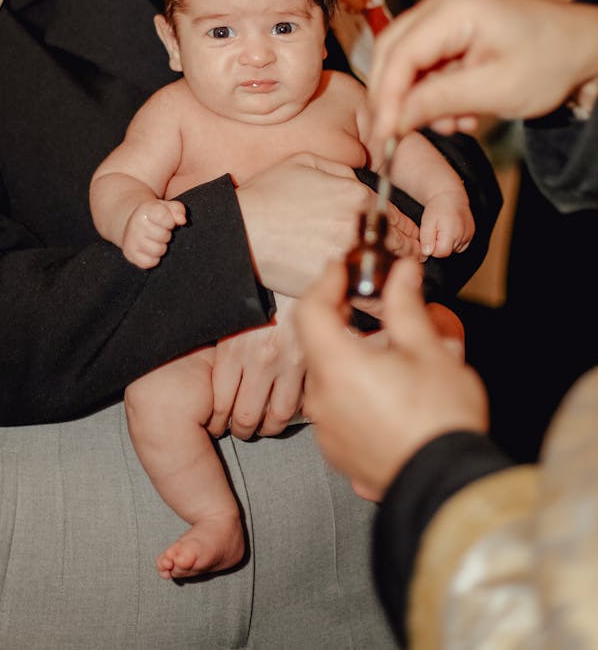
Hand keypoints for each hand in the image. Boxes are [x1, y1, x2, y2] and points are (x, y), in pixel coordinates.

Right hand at [122, 199, 185, 268]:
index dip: (171, 222)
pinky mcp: (130, 254)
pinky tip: (150, 250)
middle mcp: (136, 224)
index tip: (168, 222)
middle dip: (167, 235)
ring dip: (161, 247)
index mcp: (145, 210)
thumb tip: (182, 221)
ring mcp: (131, 240)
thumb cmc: (154, 216)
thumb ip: (178, 210)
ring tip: (157, 240)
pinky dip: (153, 258)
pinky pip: (150, 262)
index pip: (165, 217)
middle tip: (161, 231)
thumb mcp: (166, 207)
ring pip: (158, 250)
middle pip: (164, 236)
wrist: (132, 224)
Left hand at [207, 293, 304, 438]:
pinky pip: (304, 399)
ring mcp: (288, 364)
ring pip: (278, 416)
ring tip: (267, 426)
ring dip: (270, 427)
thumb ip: (226, 347)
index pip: (220, 403)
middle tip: (242, 430)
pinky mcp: (312, 362)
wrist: (295, 269)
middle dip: (242, 430)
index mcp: (234, 349)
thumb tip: (213, 374)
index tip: (217, 423)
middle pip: (247, 417)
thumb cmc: (260, 291)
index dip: (217, 421)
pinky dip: (298, 409)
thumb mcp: (234, 317)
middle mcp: (259, 361)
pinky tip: (292, 408)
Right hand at [236, 152, 420, 297]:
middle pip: (401, 246)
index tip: (409, 239)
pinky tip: (378, 301)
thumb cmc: (267, 195)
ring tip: (393, 281)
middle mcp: (360, 226)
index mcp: (358, 195)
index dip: (407, 230)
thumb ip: (342, 168)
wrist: (240, 231)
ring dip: (394, 277)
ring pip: (390, 273)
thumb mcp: (305, 161)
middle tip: (408, 261)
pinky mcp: (334, 284)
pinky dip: (378, 301)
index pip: (399, 217)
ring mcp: (349, 257)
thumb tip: (362, 181)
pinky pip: (371, 298)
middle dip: (406, 254)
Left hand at [297, 257, 487, 501]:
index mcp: (338, 366)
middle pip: (320, 344)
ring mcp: (328, 430)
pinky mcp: (339, 453)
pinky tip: (390, 394)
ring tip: (395, 358)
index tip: (344, 270)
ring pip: (330, 378)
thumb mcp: (429, 351)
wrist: (448, 489)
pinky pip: (340, 410)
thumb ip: (406, 306)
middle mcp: (322, 399)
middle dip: (347, 322)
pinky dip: (357, 394)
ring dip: (354, 360)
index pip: (311, 309)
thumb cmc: (441, 422)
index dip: (325, 283)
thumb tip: (402, 273)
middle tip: (379, 309)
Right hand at [368, 0, 597, 141]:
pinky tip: (460, 110)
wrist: (583, 46)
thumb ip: (439, 102)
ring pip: (405, 59)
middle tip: (396, 136)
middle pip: (392, 52)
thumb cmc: (551, 61)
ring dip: (418, 97)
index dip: (386, 99)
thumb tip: (393, 121)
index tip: (383, 135)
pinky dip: (433, 90)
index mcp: (455, 8)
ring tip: (452, 123)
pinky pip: (424, 60)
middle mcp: (442, 2)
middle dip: (393, 98)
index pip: (399, 55)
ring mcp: (445, 11)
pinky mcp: (451, 26)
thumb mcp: (496, 90)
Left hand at [419, 189, 473, 256]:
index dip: (432, 247)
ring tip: (443, 228)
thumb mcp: (427, 222)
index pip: (441, 253)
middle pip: (448, 252)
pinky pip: (460, 245)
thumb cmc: (437, 207)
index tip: (430, 236)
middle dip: (439, 244)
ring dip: (447, 242)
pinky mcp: (471, 234)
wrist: (450, 196)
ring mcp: (469, 236)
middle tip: (436, 229)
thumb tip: (427, 253)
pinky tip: (450, 229)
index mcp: (452, 233)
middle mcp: (463, 236)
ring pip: (454, 249)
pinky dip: (454, 239)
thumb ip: (426, 239)